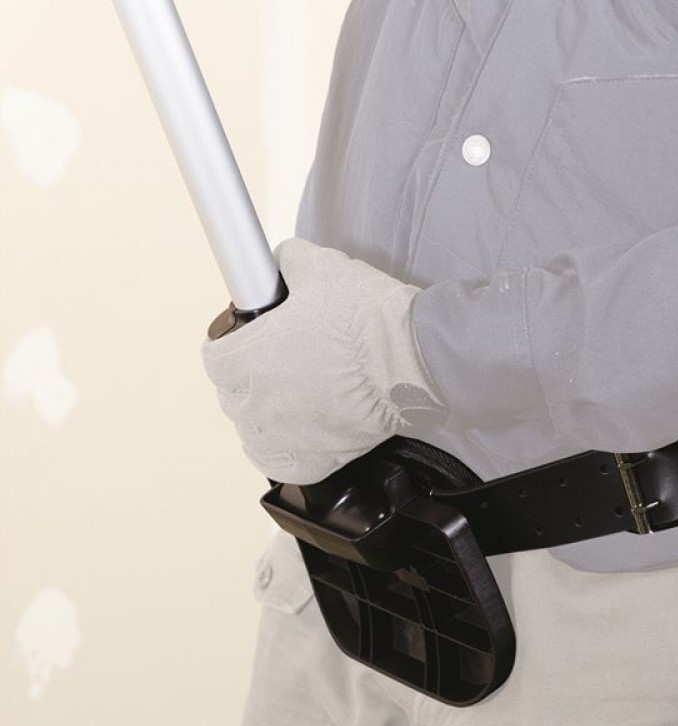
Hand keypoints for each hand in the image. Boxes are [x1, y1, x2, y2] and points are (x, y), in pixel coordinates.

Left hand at [200, 237, 447, 483]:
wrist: (414, 358)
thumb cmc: (368, 320)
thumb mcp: (321, 268)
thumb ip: (289, 261)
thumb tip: (282, 262)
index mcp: (245, 358)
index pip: (215, 356)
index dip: (232, 342)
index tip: (247, 338)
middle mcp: (257, 404)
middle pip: (233, 394)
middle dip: (250, 375)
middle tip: (281, 358)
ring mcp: (285, 436)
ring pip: (254, 432)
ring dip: (265, 415)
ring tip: (291, 396)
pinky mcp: (316, 460)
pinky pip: (284, 464)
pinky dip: (288, 451)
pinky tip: (299, 433)